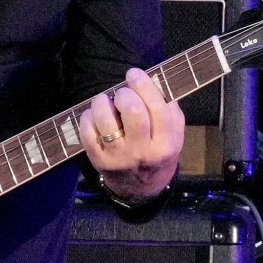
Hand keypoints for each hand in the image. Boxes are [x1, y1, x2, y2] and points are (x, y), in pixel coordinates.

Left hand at [80, 67, 184, 203]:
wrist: (142, 188)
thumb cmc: (158, 152)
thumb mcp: (175, 135)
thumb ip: (168, 110)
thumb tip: (152, 80)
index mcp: (166, 143)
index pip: (158, 108)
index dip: (144, 85)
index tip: (133, 73)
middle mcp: (143, 152)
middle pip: (133, 111)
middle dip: (124, 94)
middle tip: (121, 94)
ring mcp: (119, 158)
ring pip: (106, 121)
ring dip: (102, 102)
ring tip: (104, 100)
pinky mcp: (99, 161)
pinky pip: (87, 133)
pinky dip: (88, 118)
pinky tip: (93, 115)